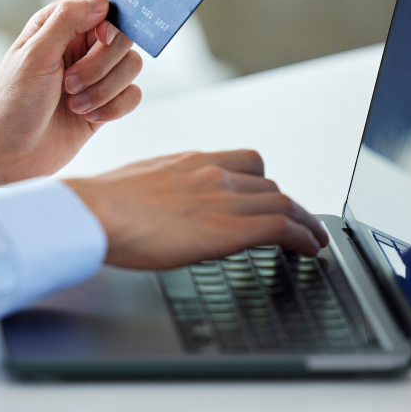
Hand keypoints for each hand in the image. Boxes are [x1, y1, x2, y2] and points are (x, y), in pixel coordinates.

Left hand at [0, 0, 141, 187]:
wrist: (9, 151)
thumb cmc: (12, 101)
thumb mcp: (35, 54)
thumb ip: (68, 20)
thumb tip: (104, 2)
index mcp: (60, 24)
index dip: (114, 13)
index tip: (103, 37)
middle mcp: (81, 44)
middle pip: (124, 34)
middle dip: (102, 64)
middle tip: (69, 83)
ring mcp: (96, 74)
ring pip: (132, 65)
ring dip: (104, 89)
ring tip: (74, 103)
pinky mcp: (106, 102)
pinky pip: (133, 95)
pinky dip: (114, 108)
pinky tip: (89, 117)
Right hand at [63, 150, 329, 268]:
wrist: (96, 211)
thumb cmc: (103, 203)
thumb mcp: (138, 183)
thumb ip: (163, 188)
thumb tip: (162, 206)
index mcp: (190, 161)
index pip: (245, 162)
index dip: (263, 183)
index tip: (267, 197)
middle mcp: (213, 173)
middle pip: (269, 184)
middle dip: (284, 204)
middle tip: (293, 222)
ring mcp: (223, 198)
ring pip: (284, 202)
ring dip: (304, 222)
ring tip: (314, 238)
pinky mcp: (230, 227)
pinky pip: (283, 226)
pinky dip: (304, 237)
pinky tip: (310, 249)